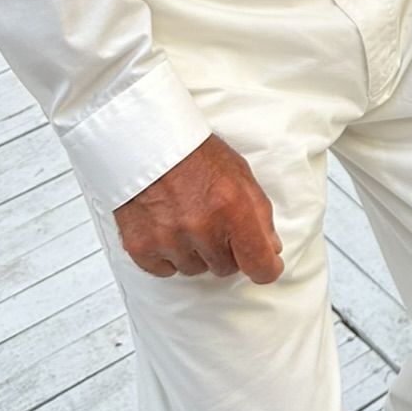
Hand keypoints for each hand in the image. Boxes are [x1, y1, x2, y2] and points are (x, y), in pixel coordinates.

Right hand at [114, 133, 283, 283]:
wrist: (146, 140)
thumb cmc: (194, 153)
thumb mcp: (240, 173)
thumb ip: (259, 214)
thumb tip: (270, 248)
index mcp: (233, 208)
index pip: (260, 264)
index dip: (266, 267)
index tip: (266, 264)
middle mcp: (202, 228)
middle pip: (225, 268)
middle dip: (224, 249)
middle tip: (212, 220)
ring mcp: (170, 240)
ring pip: (194, 269)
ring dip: (194, 252)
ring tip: (185, 217)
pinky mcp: (141, 247)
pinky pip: (164, 270)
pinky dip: (167, 255)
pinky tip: (166, 227)